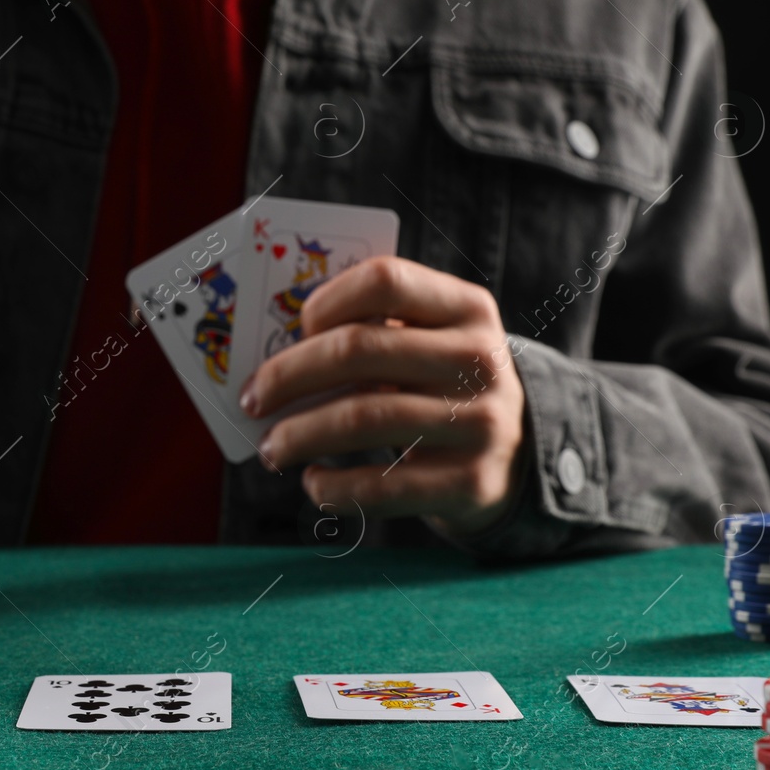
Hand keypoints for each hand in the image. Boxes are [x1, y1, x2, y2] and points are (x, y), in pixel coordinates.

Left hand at [238, 256, 525, 536]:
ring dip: (299, 435)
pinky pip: (382, 486)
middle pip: (361, 350)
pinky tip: (313, 483)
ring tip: (270, 447)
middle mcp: (479, 359)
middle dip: (289, 375)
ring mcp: (480, 422)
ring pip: (364, 418)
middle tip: (252, 398)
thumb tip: (272, 355)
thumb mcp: (429, 343)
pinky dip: (333, 488)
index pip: (385, 281)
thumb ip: (372, 333)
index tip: (294, 329)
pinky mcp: (470, 482)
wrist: (518, 455)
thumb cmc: (441, 385)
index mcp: (466, 307)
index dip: (327, 300)